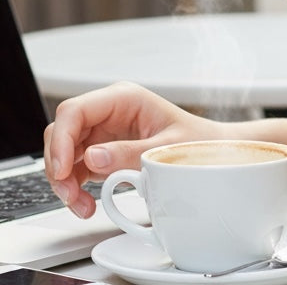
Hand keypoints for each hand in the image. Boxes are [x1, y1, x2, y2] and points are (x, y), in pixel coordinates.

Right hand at [44, 82, 216, 218]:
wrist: (209, 151)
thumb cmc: (195, 141)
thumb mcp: (166, 149)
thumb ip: (129, 153)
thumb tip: (93, 157)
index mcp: (124, 99)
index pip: (75, 110)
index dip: (61, 140)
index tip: (63, 171)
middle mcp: (109, 111)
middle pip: (62, 131)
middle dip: (59, 165)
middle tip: (70, 195)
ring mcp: (103, 131)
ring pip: (63, 152)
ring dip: (64, 182)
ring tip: (82, 206)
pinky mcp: (102, 150)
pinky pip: (75, 168)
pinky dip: (74, 188)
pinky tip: (87, 204)